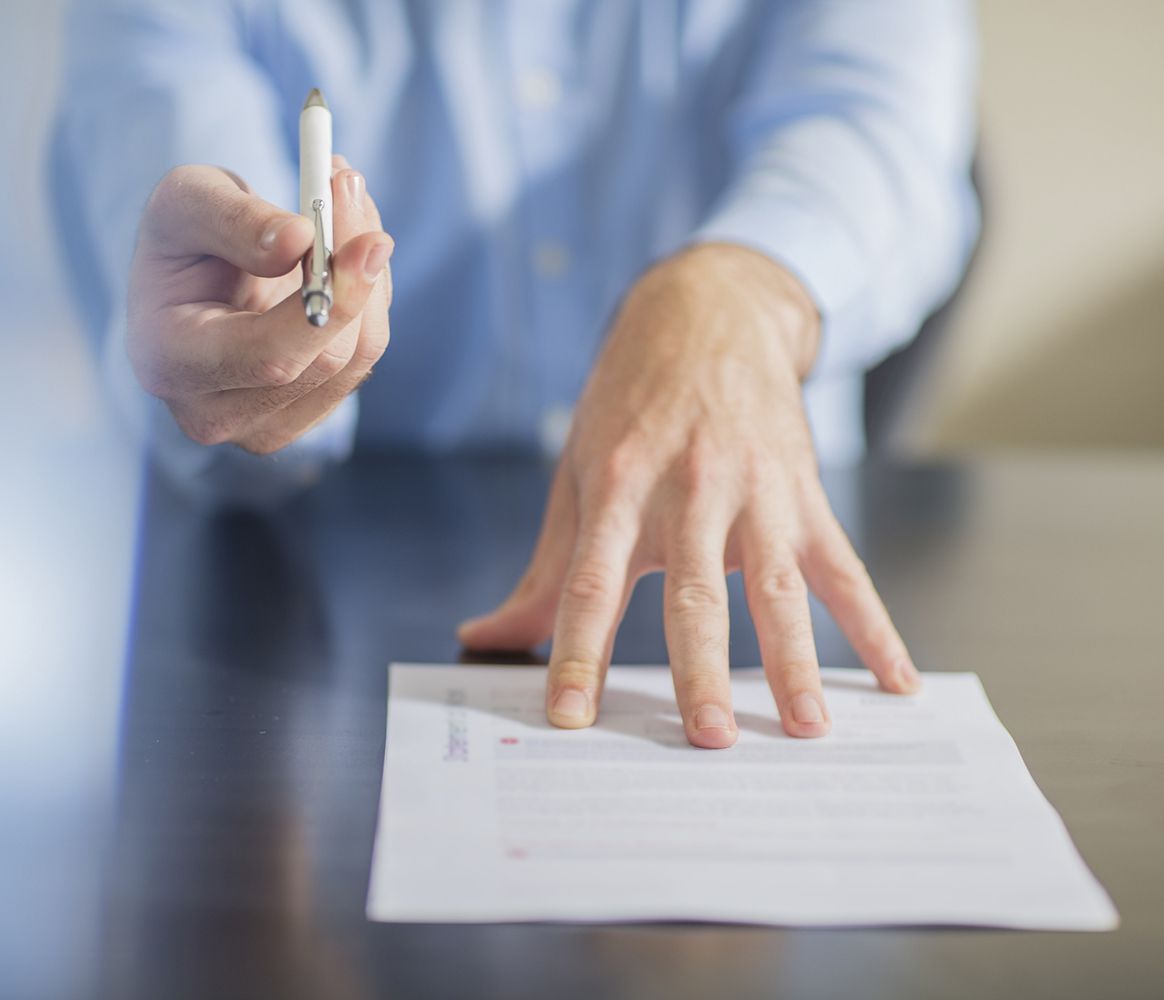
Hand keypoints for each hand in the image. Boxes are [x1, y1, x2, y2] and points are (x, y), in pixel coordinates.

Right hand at [127, 161, 392, 453]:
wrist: (193, 277)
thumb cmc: (181, 238)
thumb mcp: (185, 202)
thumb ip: (234, 220)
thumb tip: (300, 241)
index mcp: (169, 363)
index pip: (270, 357)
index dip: (330, 302)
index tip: (369, 240)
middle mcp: (214, 414)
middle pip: (325, 361)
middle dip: (354, 273)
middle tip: (350, 186)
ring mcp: (263, 428)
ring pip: (357, 357)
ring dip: (367, 275)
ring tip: (343, 201)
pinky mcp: (305, 417)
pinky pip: (363, 355)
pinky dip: (367, 295)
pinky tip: (342, 252)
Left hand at [458, 244, 919, 746]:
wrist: (706, 317)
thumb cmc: (629, 407)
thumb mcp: (576, 476)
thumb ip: (546, 572)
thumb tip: (482, 638)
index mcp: (618, 490)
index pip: (591, 585)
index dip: (577, 652)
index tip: (571, 716)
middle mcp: (688, 491)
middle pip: (692, 594)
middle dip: (700, 668)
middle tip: (707, 737)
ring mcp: (756, 494)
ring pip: (777, 587)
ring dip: (794, 660)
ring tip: (805, 727)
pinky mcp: (806, 495)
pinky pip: (844, 570)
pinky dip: (874, 627)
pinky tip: (894, 681)